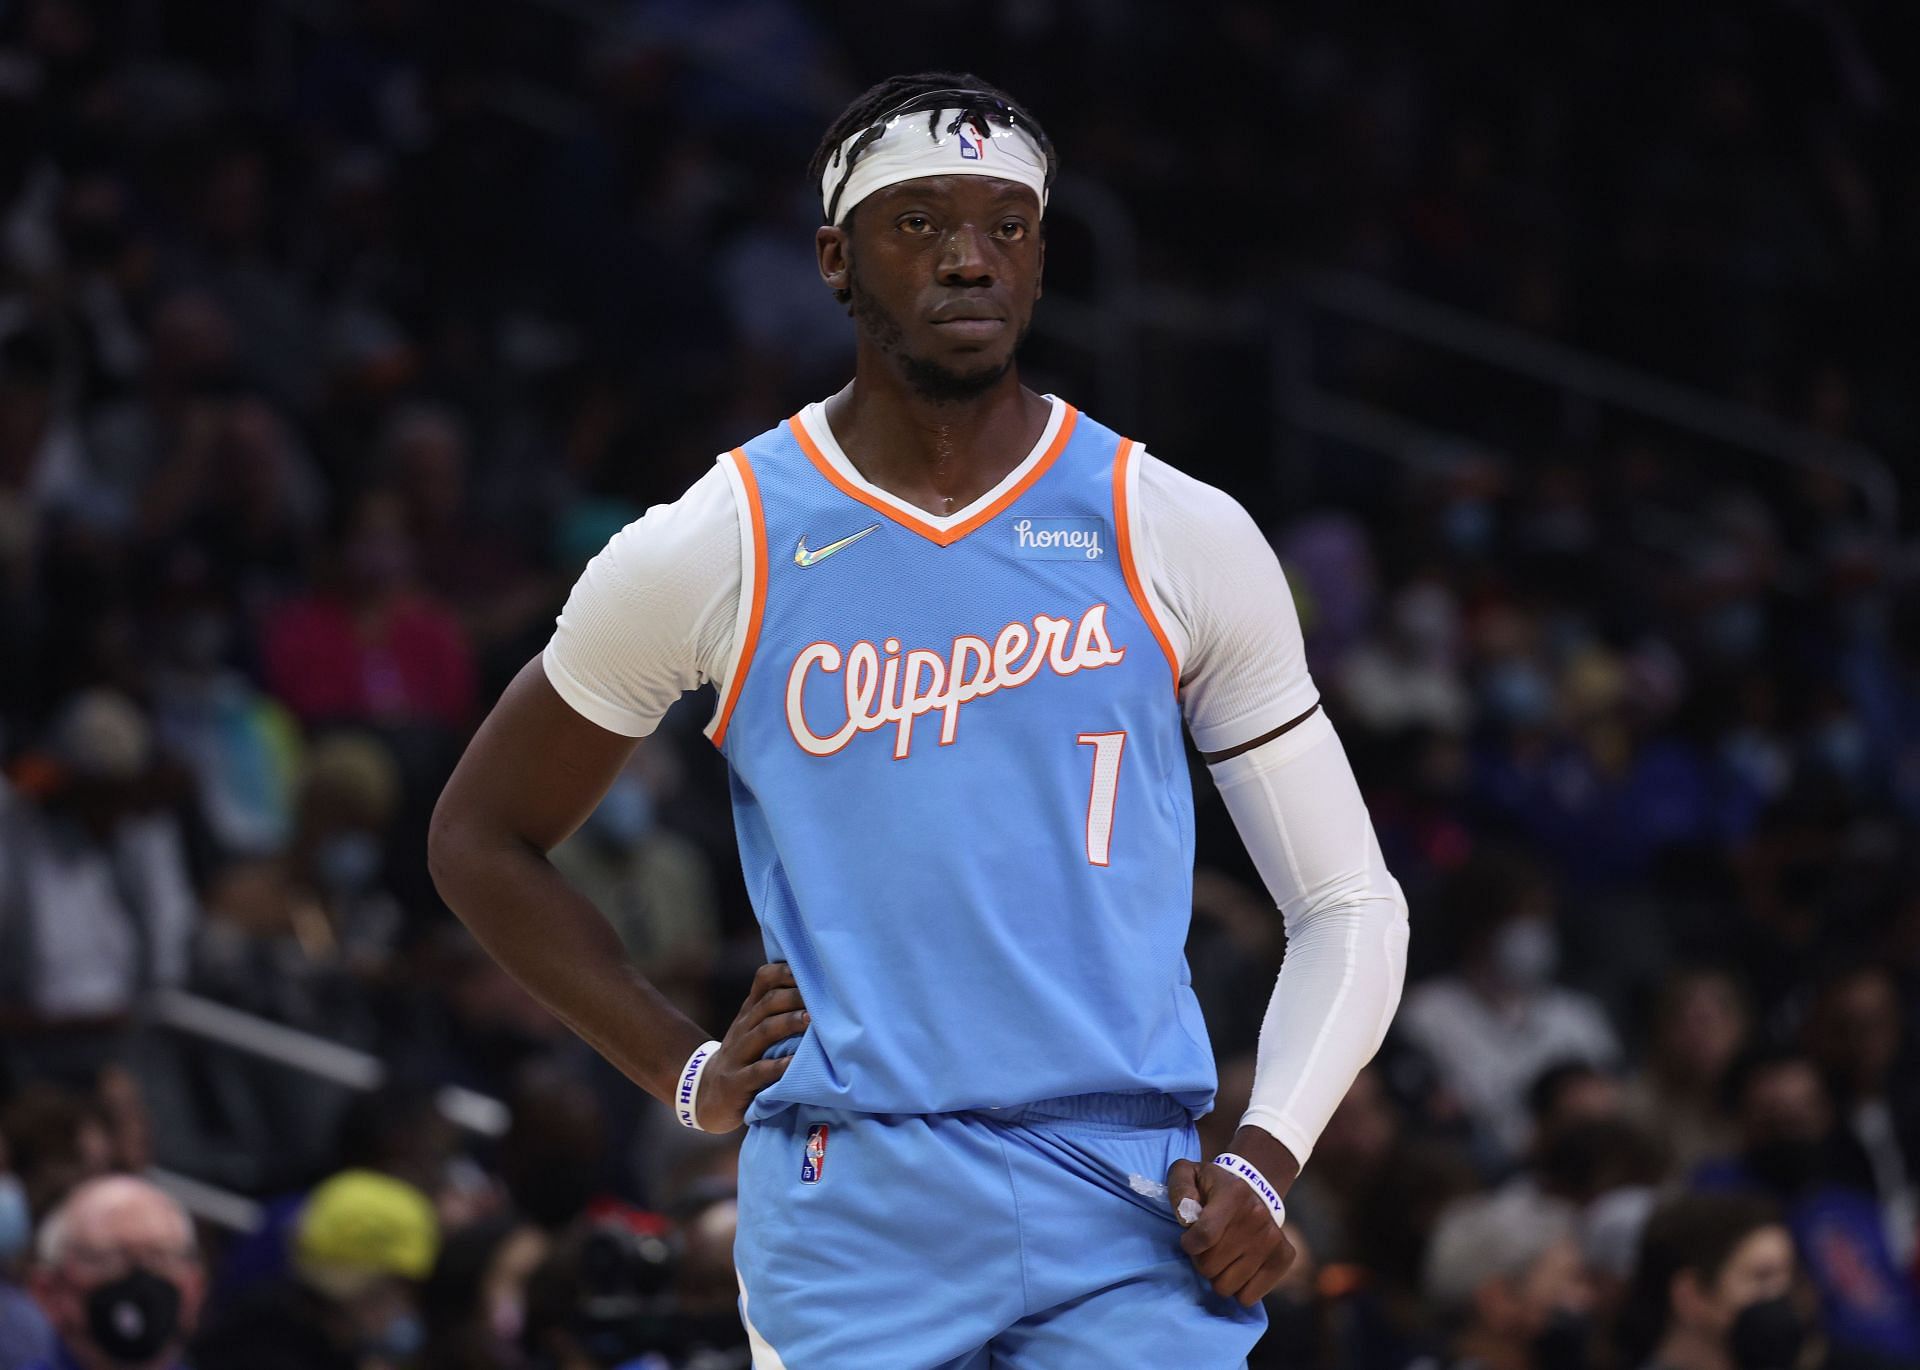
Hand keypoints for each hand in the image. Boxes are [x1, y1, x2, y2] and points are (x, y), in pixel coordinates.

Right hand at [693, 962, 808, 1131]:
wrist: (707, 1097)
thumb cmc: (744, 1059)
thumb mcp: (754, 1031)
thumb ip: (778, 1011)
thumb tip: (819, 990)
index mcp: (750, 1012)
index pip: (764, 980)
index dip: (785, 971)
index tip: (811, 970)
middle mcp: (743, 1028)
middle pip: (768, 1003)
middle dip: (795, 997)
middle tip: (821, 998)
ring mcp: (738, 1055)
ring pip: (764, 1031)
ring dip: (789, 1023)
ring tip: (811, 1021)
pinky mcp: (737, 1083)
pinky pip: (758, 1071)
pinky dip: (778, 1066)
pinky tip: (795, 1063)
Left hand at [1167, 1132, 1298, 1306]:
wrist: (1254, 1188)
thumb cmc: (1212, 1187)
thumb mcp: (1187, 1174)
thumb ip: (1179, 1188)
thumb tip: (1186, 1216)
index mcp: (1234, 1193)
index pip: (1204, 1235)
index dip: (1189, 1244)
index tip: (1189, 1240)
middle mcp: (1258, 1216)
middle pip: (1210, 1266)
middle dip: (1201, 1260)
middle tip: (1207, 1247)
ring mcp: (1273, 1239)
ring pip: (1226, 1286)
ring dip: (1218, 1276)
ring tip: (1222, 1256)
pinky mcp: (1284, 1258)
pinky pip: (1249, 1297)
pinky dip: (1238, 1289)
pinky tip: (1238, 1268)